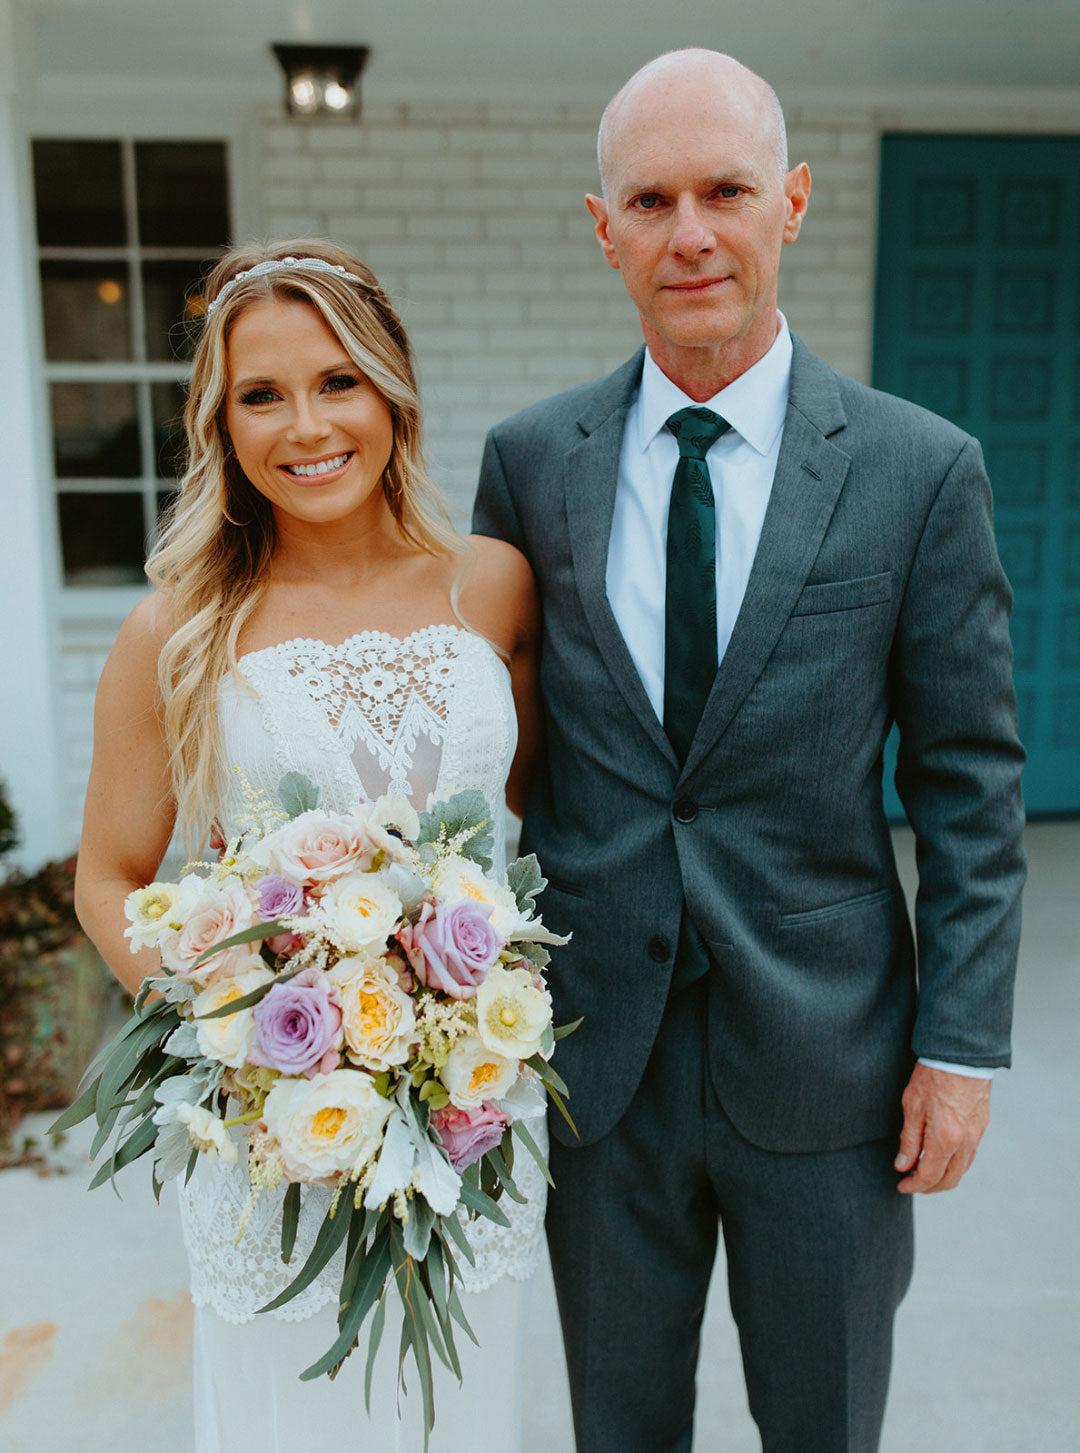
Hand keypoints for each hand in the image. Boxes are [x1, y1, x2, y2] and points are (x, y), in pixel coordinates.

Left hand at [894, 1062, 991, 1193]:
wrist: (961, 1055)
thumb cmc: (932, 1076)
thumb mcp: (912, 1106)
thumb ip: (909, 1140)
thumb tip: (903, 1166)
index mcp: (944, 1140)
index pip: (929, 1176)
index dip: (914, 1186)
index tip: (902, 1186)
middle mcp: (965, 1143)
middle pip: (950, 1179)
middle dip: (930, 1187)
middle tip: (912, 1183)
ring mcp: (977, 1135)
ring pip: (962, 1169)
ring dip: (944, 1177)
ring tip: (925, 1171)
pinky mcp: (982, 1125)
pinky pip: (970, 1154)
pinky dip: (956, 1163)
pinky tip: (943, 1155)